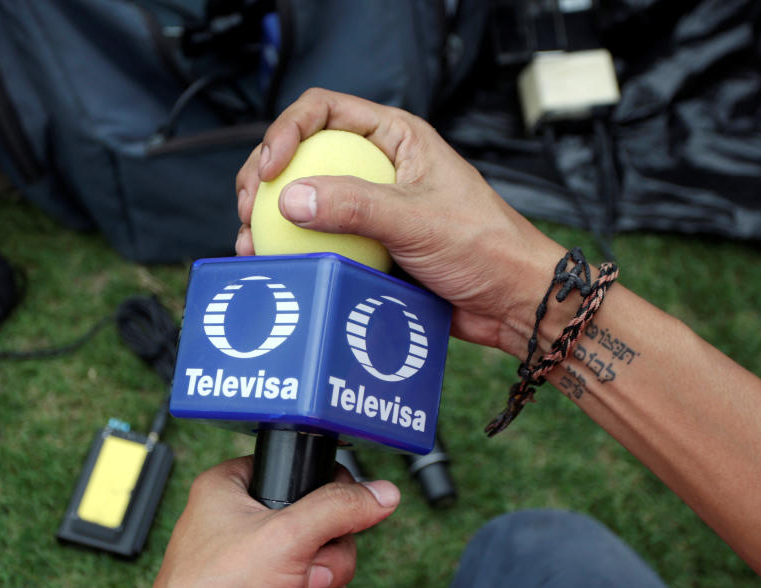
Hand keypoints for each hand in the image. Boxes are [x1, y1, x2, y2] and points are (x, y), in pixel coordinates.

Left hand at [132, 457, 399, 587]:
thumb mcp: (286, 537)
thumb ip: (340, 509)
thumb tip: (381, 493)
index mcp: (232, 492)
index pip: (296, 474)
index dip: (324, 498)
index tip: (333, 518)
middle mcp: (242, 530)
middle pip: (324, 536)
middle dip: (325, 572)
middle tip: (305, 581)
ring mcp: (254, 577)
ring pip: (323, 584)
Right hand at [235, 87, 566, 358]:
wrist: (511, 302)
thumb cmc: (486, 248)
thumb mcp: (417, 219)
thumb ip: (353, 206)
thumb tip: (290, 197)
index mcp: (396, 139)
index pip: (324, 111)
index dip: (286, 131)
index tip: (270, 169)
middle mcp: (378, 168)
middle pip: (302, 155)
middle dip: (266, 177)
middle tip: (249, 209)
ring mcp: (369, 209)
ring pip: (303, 201)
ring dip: (270, 219)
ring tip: (251, 240)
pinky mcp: (365, 247)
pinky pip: (317, 242)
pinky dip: (291, 252)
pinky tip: (274, 264)